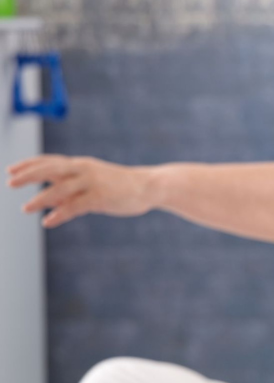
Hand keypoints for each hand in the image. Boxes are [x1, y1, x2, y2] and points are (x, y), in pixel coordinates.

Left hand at [6, 155, 153, 227]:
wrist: (150, 186)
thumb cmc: (121, 187)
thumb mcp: (93, 186)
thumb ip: (71, 194)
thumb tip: (50, 205)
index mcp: (80, 165)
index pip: (49, 161)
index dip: (29, 164)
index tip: (11, 170)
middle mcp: (83, 170)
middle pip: (50, 169)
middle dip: (28, 175)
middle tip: (10, 182)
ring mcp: (92, 182)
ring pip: (60, 188)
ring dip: (40, 198)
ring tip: (25, 208)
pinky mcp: (101, 197)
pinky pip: (75, 206)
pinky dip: (60, 214)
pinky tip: (47, 222)